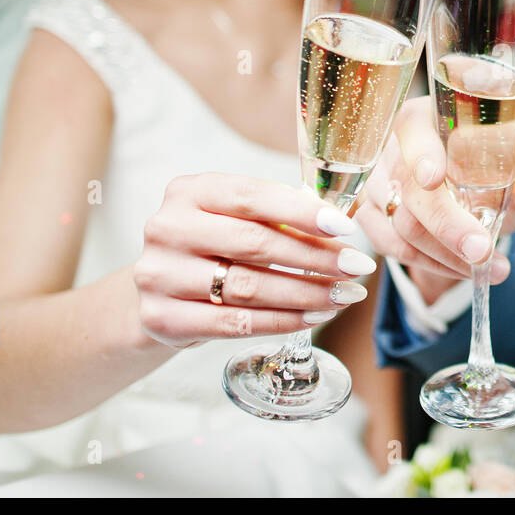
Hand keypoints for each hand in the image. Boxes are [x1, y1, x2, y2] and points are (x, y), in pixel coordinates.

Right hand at [132, 173, 377, 348]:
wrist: (157, 292)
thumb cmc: (211, 247)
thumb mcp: (233, 218)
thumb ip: (277, 214)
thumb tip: (339, 221)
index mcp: (189, 191)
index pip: (253, 197)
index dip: (303, 212)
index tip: (345, 227)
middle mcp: (167, 228)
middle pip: (256, 243)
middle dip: (316, 257)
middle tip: (357, 266)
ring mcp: (159, 275)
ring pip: (249, 287)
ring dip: (307, 293)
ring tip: (345, 295)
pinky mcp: (161, 318)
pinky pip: (235, 323)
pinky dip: (282, 321)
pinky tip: (315, 316)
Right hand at [355, 96, 514, 298]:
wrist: (468, 210)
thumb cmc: (489, 180)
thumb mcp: (514, 177)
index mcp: (425, 119)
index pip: (412, 127)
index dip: (421, 153)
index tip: (434, 178)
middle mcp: (393, 147)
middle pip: (408, 187)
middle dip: (447, 224)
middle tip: (481, 249)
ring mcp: (375, 182)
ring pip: (400, 224)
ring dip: (447, 253)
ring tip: (491, 266)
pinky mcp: (369, 215)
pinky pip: (393, 246)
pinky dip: (433, 264)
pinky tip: (466, 271)